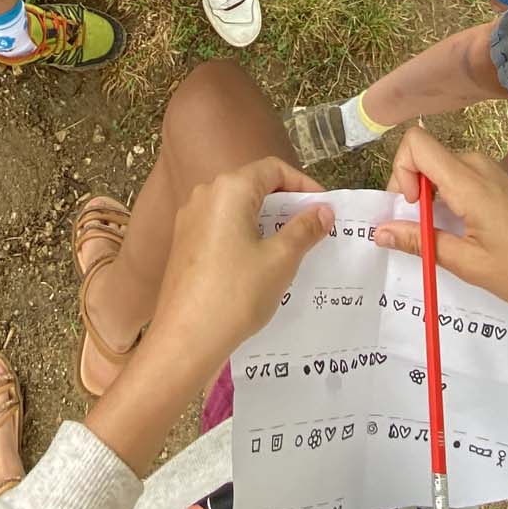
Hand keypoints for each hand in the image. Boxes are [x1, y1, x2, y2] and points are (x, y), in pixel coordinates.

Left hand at [149, 156, 332, 377]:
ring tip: (290, 247)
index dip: (303, 184)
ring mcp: (189, 220)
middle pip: (253, 186)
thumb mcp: (280, 260)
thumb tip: (323, 210)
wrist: (185, 339)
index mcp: (229, 189)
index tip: (324, 209)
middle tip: (312, 228)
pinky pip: (221, 227)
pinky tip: (259, 264)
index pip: (273, 170)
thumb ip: (304, 229)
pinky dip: (244, 235)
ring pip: (237, 209)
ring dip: (265, 221)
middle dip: (285, 204)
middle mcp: (205, 195)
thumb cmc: (236, 294)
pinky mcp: (183, 244)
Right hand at [374, 128, 507, 317]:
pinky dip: (453, 202)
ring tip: (443, 240)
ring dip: (433, 199)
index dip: (400, 171)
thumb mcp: (471, 264)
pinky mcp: (506, 183)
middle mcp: (480, 165)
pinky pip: (465, 180)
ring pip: (445, 170)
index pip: (416, 143)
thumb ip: (422, 242)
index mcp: (469, 181)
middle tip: (420, 234)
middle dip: (412, 191)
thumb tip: (379, 231)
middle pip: (428, 157)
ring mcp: (496, 172)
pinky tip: (467, 236)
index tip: (411, 209)